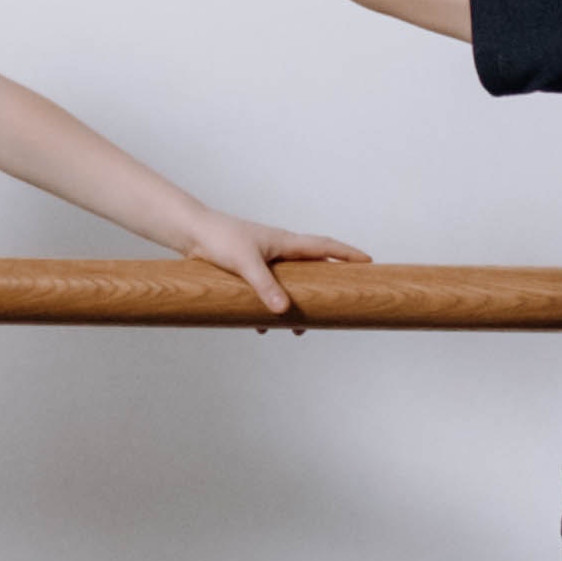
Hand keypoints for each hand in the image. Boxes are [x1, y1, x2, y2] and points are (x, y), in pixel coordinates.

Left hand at [181, 213, 372, 323]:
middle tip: (339, 303)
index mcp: (285, 242)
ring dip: (295, 305)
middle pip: (312, 269)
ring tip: (297, 329)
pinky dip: (267, 308)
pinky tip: (260, 325)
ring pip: (289, 284)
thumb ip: (266, 287)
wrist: (192, 231)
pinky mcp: (249, 270)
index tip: (369, 262)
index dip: (348, 255)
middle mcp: (279, 250)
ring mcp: (265, 260)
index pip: (325, 247)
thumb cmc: (220, 237)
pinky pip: (267, 291)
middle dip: (326, 287)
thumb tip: (283, 311)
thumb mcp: (246, 263)